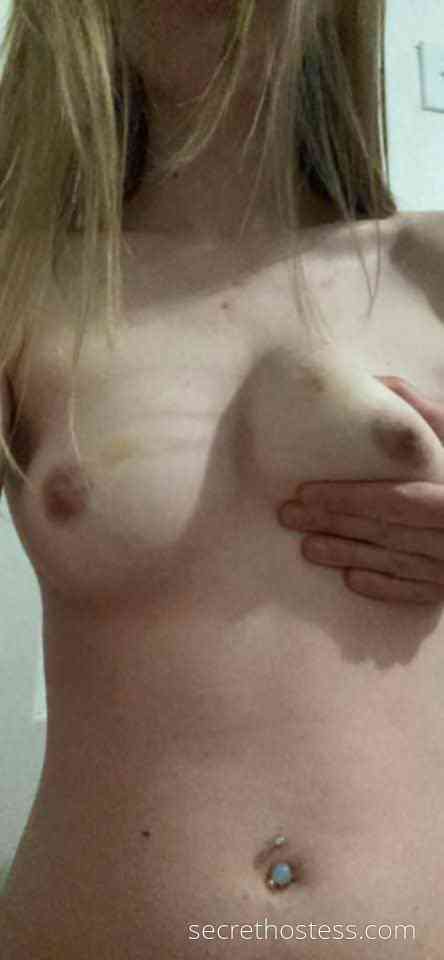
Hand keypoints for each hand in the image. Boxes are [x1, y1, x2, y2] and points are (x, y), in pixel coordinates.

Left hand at [278, 377, 443, 604]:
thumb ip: (425, 413)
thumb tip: (375, 384)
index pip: (394, 500)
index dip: (348, 498)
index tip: (306, 492)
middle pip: (386, 532)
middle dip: (333, 524)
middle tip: (288, 518)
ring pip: (395, 563)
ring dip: (348, 555)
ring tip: (306, 548)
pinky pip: (417, 591)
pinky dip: (384, 587)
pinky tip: (351, 580)